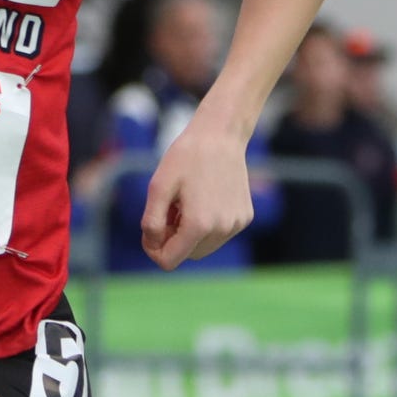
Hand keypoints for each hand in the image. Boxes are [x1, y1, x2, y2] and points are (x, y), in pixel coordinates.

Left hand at [138, 124, 256, 269]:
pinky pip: (219, 234)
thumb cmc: (186, 157)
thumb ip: (151, 222)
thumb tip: (153, 245)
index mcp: (199, 224)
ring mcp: (236, 224)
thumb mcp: (158, 186)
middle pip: (187, 255)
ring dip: (190, 234)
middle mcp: (222, 229)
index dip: (153, 248)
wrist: (221, 135)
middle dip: (173, 239)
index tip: (151, 228)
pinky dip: (207, 226)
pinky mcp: (245, 217)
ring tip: (186, 203)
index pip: (169, 261)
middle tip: (169, 208)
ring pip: (203, 247)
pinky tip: (204, 199)